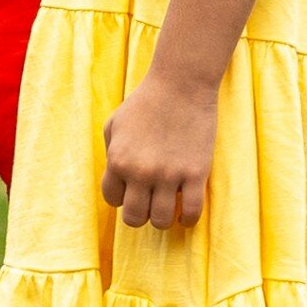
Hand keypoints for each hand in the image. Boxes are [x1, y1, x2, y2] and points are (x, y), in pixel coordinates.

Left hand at [102, 67, 216, 231]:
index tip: (132, 191)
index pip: (112, 200)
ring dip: (162, 219)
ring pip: (161, 220)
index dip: (121, 199)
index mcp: (118, 160)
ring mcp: (169, 175)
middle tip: (148, 204)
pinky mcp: (195, 174)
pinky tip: (185, 215)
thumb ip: (111, 153)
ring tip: (166, 208)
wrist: (181, 85)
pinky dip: (187, 220)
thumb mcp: (115, 123)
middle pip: (134, 218)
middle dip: (139, 215)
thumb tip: (116, 180)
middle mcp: (140, 172)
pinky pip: (191, 212)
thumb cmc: (145, 102)